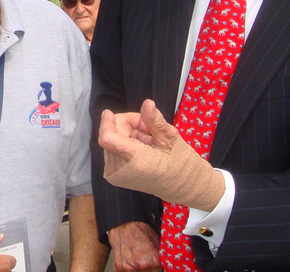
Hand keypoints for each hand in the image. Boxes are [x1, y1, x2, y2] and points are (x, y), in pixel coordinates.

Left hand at [99, 100, 224, 211]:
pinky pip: (113, 147)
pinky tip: (143, 147)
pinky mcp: (113, 174)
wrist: (182, 187)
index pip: (107, 139)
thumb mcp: (171, 139)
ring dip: (129, 133)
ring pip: (112, 138)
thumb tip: (147, 103)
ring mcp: (115, 174)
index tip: (109, 112)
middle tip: (150, 130)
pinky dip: (126, 142)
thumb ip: (155, 121)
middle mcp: (121, 170)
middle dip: (129, 125)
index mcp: (136, 162)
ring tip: (150, 142)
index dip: (106, 123)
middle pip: (112, 134)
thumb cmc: (179, 163)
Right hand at [108, 221, 159, 271]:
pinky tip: (127, 257)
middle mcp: (142, 265)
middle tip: (142, 257)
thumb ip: (160, 256)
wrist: (124, 223)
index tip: (152, 263)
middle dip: (145, 268)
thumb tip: (165, 264)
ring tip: (134, 256)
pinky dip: (126, 266)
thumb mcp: (157, 241)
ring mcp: (130, 267)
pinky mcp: (119, 267)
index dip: (154, 267)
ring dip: (135, 267)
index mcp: (154, 260)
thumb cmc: (140, 230)